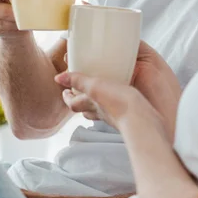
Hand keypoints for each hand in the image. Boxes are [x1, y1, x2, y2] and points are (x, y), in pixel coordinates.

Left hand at [57, 41, 181, 139]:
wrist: (140, 119)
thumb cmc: (117, 103)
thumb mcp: (94, 86)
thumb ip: (78, 80)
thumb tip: (58, 78)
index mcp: (90, 103)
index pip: (72, 103)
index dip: (67, 97)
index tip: (64, 90)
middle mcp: (99, 111)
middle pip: (85, 109)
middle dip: (80, 101)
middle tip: (80, 91)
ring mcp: (112, 115)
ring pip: (99, 111)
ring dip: (96, 104)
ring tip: (99, 95)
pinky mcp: (125, 116)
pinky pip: (114, 111)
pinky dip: (112, 105)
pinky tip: (118, 98)